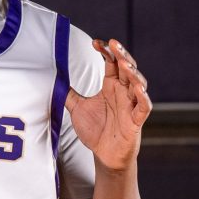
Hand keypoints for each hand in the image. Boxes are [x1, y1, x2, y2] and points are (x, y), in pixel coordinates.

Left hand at [67, 38, 151, 171]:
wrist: (104, 156)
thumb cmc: (95, 130)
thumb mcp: (77, 108)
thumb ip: (69, 93)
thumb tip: (55, 79)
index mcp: (111, 86)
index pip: (112, 62)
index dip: (106, 51)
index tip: (95, 43)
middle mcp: (123, 92)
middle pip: (127, 68)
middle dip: (121, 55)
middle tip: (113, 43)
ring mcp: (131, 105)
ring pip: (138, 84)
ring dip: (133, 73)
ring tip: (124, 63)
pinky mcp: (136, 121)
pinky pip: (143, 107)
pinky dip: (143, 98)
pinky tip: (138, 89)